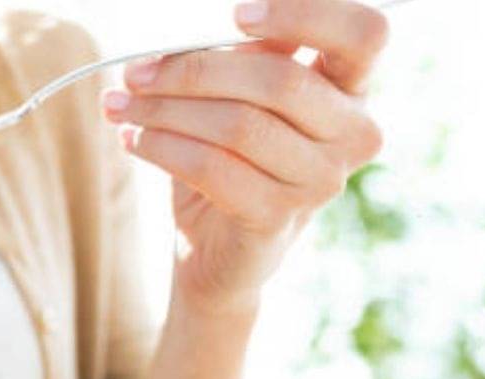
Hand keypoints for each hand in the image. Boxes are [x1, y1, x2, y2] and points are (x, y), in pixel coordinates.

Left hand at [102, 0, 388, 315]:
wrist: (215, 248)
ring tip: (120, 105)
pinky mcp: (278, 218)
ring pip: (239, 125)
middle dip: (193, 70)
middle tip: (135, 72)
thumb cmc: (227, 157)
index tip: (235, 15)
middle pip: (280, 80)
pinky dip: (163, 147)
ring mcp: (320, 182)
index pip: (364, 34)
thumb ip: (236, 57)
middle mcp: (353, 134)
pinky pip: (213, 168)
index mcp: (350, 88)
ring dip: (165, 110)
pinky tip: (132, 139)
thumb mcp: (237, 96)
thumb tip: (191, 31)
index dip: (306, 15)